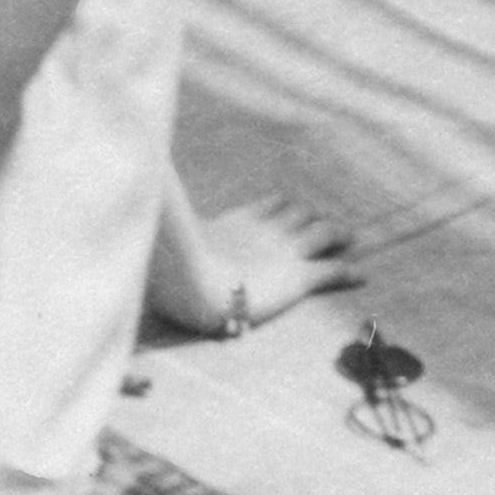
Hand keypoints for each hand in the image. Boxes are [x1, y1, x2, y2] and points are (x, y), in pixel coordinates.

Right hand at [152, 196, 361, 337]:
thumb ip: (168, 234)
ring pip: (324, 233)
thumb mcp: (168, 244)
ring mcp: (286, 252)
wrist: (191, 289)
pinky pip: (333, 270)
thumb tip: (132, 216)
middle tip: (330, 227)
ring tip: (350, 239)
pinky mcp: (299, 277)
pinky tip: (362, 276)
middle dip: (315, 219)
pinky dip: (349, 272)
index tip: (291, 211)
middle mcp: (267, 231)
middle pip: (302, 214)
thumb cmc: (174, 269)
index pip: (273, 205)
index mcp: (240, 221)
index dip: (284, 208)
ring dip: (337, 235)